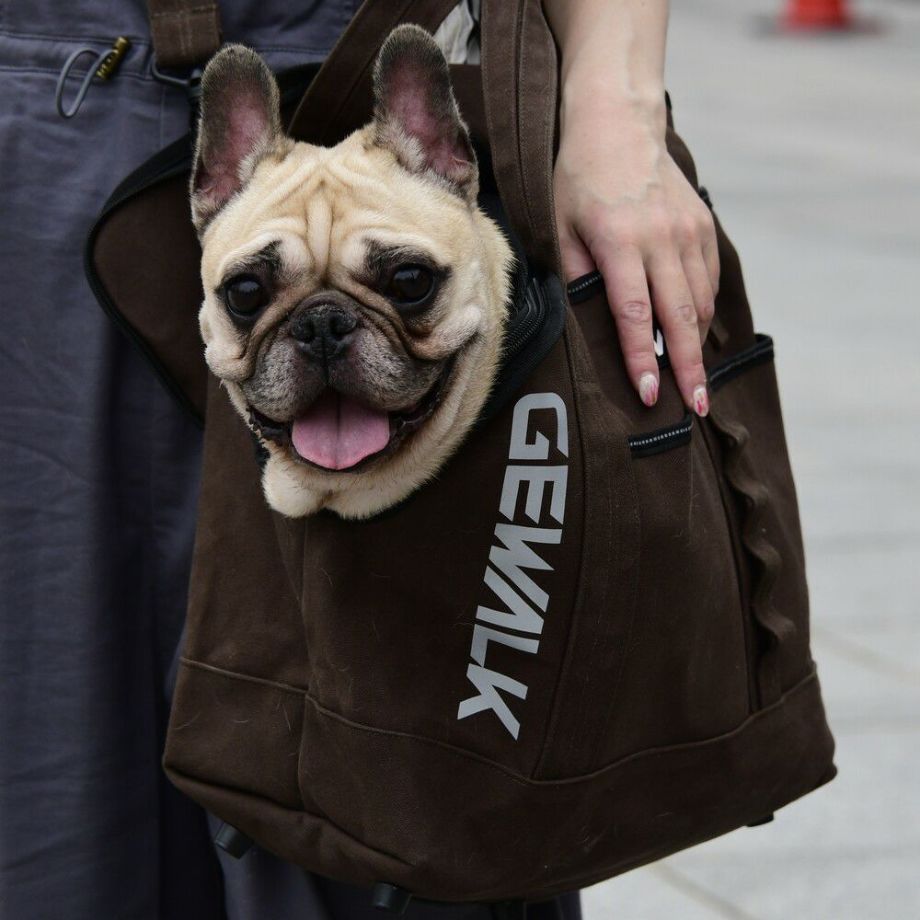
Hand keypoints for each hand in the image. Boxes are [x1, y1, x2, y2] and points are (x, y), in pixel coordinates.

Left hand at [553, 98, 719, 414]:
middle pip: (680, 317)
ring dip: (697, 345)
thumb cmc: (578, 178)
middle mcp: (661, 239)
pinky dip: (703, 311)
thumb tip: (585, 326)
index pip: (634, 315)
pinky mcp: (703, 226)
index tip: (649, 395)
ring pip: (700, 302)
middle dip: (688, 367)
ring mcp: (688, 231)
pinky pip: (708, 279)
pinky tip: (695, 334)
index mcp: (620, 242)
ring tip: (695, 381)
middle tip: (696, 407)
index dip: (641, 359)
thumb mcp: (559, 226)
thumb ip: (574, 276)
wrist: (620, 122)